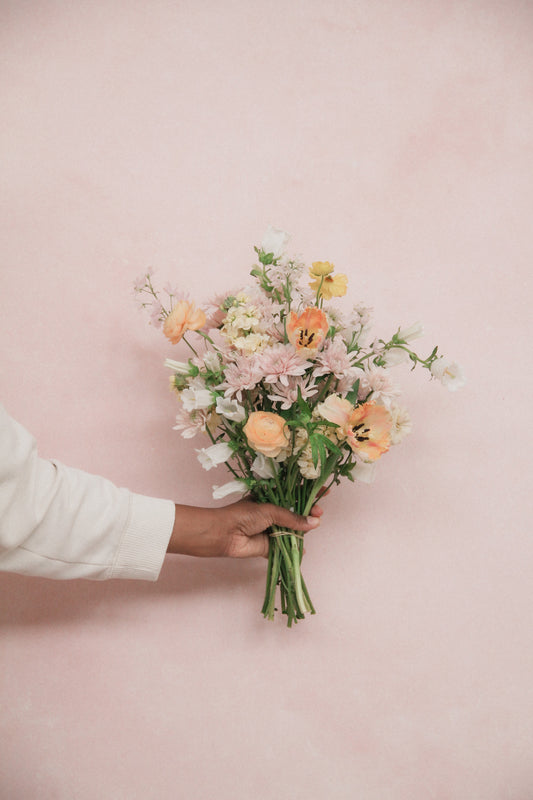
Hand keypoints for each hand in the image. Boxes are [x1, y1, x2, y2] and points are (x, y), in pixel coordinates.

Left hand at [167, 498, 323, 558]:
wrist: (224, 534)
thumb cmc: (243, 515)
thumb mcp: (270, 510)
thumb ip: (292, 517)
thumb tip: (314, 521)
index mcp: (271, 498)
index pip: (294, 493)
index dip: (309, 492)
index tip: (325, 491)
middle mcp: (272, 513)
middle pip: (296, 512)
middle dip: (310, 511)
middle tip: (319, 511)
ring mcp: (272, 530)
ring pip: (293, 530)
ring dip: (304, 530)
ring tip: (315, 525)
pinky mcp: (269, 546)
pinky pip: (286, 548)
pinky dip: (295, 550)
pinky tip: (303, 549)